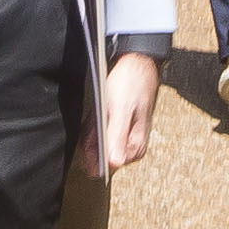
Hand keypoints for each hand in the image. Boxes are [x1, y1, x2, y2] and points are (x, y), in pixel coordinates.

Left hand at [88, 50, 160, 176]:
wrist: (137, 64)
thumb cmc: (131, 85)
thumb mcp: (120, 110)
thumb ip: (117, 137)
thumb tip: (114, 164)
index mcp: (135, 146)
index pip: (108, 164)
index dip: (94, 152)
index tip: (93, 132)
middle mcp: (130, 145)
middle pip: (101, 154)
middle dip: (92, 139)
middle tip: (97, 118)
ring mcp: (124, 136)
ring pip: (98, 143)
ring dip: (92, 131)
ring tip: (99, 112)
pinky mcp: (118, 127)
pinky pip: (99, 134)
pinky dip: (93, 126)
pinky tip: (97, 113)